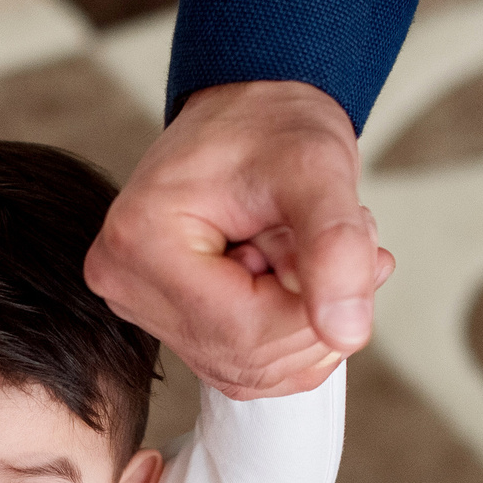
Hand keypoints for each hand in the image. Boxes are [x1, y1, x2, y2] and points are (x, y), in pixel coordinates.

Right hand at [85, 80, 393, 398]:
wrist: (252, 111)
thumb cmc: (274, 127)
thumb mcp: (317, 168)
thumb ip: (335, 246)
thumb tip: (347, 333)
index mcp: (140, 243)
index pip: (245, 331)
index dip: (316, 308)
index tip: (357, 248)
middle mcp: (125, 285)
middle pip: (248, 358)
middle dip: (316, 313)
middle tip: (342, 238)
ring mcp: (140, 308)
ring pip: (252, 370)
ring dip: (308, 322)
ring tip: (314, 248)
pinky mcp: (169, 321)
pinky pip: (245, 364)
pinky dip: (291, 331)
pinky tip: (297, 274)